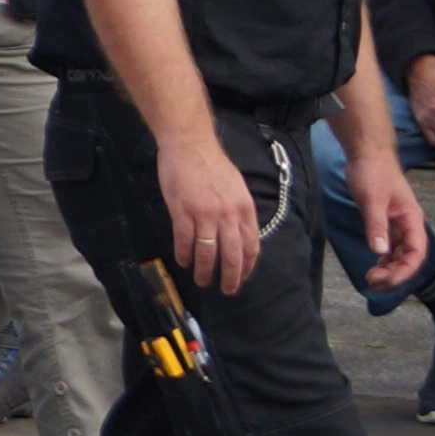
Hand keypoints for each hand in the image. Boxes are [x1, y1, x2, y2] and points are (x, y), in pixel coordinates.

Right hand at [158, 131, 273, 291]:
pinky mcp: (183, 212)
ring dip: (205, 270)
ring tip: (202, 280)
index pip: (251, 246)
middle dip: (230, 277)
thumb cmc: (212, 165)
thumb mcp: (236, 188)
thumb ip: (238, 211)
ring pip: (208, 252)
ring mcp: (205, 214)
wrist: (190, 145)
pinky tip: (183, 261)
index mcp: (244, 209)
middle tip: (227, 290)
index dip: (247, 266)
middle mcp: (228, 215)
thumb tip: (238, 234)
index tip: (242, 278)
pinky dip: (184, 254)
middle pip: (232, 255)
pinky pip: (185, 240)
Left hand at [351, 144, 429, 298]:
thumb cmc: (372, 173)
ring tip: (372, 279)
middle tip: (373, 284)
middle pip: (408, 257)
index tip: (387, 281)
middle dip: (394, 273)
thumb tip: (379, 252)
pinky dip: (384, 258)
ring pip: (399, 253)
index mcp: (412, 219)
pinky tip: (375, 265)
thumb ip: (376, 226)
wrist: (366, 154)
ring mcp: (398, 223)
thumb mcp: (372, 200)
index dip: (404, 270)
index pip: (416, 253)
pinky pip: (390, 245)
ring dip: (389, 268)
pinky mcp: (385, 221)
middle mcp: (408, 224)